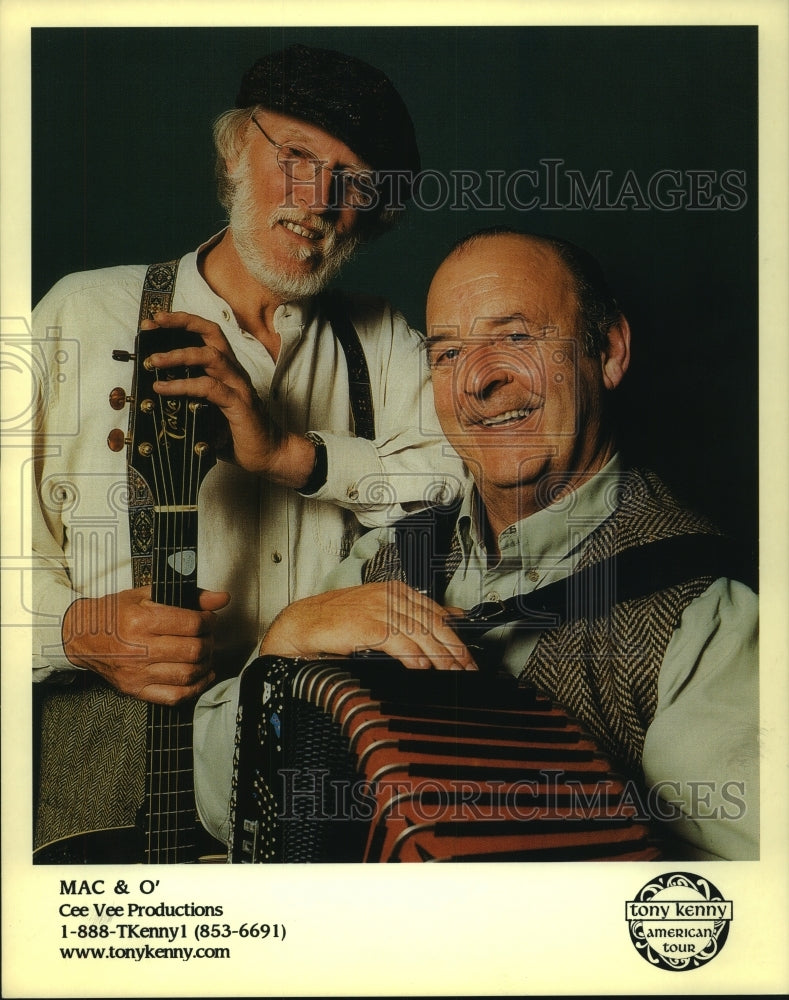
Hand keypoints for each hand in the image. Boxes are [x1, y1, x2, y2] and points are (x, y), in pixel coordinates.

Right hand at [62, 587, 229, 704]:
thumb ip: (187, 596)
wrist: (81, 636)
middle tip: (207, 635)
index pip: (191, 624)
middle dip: (209, 641)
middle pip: (193, 650)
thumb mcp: (147, 595)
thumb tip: (221, 598)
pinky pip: (174, 696)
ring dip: (206, 663)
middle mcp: (138, 649)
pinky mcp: (135, 690)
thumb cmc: (114, 613)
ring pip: (188, 674)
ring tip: (204, 653)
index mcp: (140, 620)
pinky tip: (201, 675)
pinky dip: (195, 688)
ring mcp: (136, 673)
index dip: (209, 620)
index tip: (208, 619)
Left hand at [142, 311, 314, 486]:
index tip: (156, 323)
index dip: (183, 324)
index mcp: (227, 370)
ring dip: (178, 355)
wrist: (269, 454)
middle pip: (211, 334)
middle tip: (153, 324)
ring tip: (154, 361)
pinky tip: (164, 389)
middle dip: (181, 323)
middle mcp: (234, 372)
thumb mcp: (209, 412)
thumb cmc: (239, 434)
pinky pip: (209, 387)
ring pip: (210, 356)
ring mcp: (238, 386)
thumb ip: (191, 400)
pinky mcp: (238, 403)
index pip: (207, 335)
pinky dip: (184, 385)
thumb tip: (159, 397)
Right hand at [260, 582, 476, 670]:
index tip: (468, 657)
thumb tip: (446, 623)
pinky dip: (413, 656)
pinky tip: (422, 668)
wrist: (304, 624)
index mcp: (396, 591)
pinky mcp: (367, 625)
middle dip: (455, 649)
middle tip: (468, 669)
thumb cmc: (338, 622)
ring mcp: (379, 609)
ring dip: (440, 657)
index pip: (437, 613)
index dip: (457, 636)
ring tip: (452, 674)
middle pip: (434, 623)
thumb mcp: (379, 613)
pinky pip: (398, 641)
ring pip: (420, 633)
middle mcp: (390, 597)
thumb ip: (409, 617)